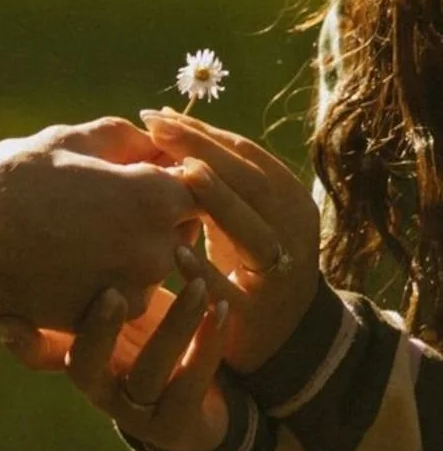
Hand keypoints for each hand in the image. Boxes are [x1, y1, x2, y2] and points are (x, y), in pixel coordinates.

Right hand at [0, 117, 199, 331]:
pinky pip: (116, 299)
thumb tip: (154, 142)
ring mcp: (129, 292)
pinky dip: (98, 282)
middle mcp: (155, 251)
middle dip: (153, 216)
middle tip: (103, 199)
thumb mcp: (71, 140)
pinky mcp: (101, 322)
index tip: (136, 169)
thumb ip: (126, 139)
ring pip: (147, 269)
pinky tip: (62, 259)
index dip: (168, 175)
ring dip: (125, 252)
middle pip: (178, 232)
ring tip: (76, 228)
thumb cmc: (14, 179)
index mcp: (157, 198)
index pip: (196, 187)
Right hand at [2, 275, 229, 450]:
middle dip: (97, 329)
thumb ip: (102, 272)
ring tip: (197, 286)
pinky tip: (221, 308)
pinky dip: (207, 344)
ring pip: (149, 372)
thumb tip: (75, 204)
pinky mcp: (180, 423)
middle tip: (112, 292)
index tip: (10, 316)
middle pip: (85, 364)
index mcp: (81, 356)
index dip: (25, 339)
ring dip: (172, 325)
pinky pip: (192, 385)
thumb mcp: (125, 306)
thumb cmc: (155, 338)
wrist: (204, 408)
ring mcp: (139, 409)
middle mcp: (102, 386)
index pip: (40, 351)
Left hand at [140, 109, 319, 373]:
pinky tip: (176, 253)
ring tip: (181, 172)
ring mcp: (279, 273)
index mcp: (288, 198)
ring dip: (218, 199)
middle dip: (204, 151)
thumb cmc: (248, 263)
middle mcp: (292, 230)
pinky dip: (205, 271)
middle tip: (157, 129)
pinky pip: (231, 290)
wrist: (285, 335)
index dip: (204, 132)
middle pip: (250, 182)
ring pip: (252, 230)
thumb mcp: (242, 216)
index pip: (246, 154)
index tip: (158, 115)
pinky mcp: (256, 315)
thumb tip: (164, 126)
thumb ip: (217, 179)